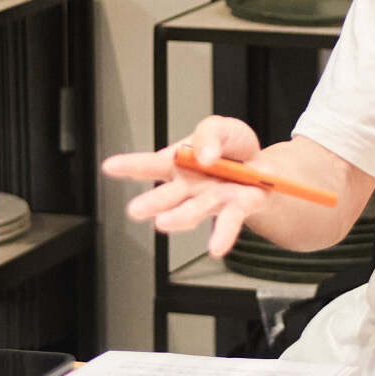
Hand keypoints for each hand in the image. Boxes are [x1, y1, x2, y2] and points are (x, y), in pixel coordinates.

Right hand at [101, 115, 267, 260]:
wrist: (265, 166)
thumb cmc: (233, 149)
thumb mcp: (219, 127)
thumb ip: (209, 134)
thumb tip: (203, 155)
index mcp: (178, 163)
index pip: (150, 164)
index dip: (130, 165)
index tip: (109, 167)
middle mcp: (189, 187)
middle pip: (167, 195)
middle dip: (152, 202)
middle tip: (135, 210)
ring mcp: (210, 200)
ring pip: (193, 210)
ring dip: (179, 217)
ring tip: (164, 223)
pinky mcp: (234, 209)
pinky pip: (227, 222)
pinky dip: (222, 235)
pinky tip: (216, 248)